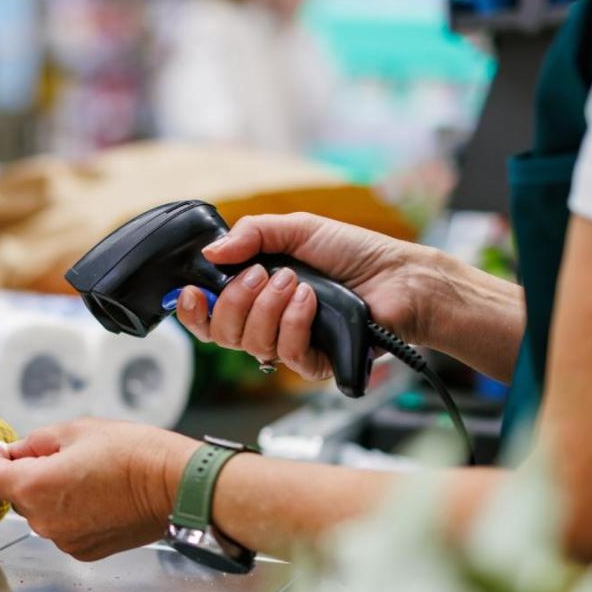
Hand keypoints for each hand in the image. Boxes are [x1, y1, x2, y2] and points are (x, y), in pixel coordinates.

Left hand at [0, 420, 200, 561]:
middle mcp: (43, 521)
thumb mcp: (76, 430)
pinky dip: (71, 512)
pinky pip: (63, 528)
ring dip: (52, 494)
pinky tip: (99, 497)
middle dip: (29, 473)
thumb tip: (17, 451)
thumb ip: (35, 442)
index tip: (4, 450)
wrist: (175, 486)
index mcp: (34, 487)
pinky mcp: (84, 551)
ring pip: (41, 512)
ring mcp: (64, 540)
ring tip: (89, 476)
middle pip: (15, 495)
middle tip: (62, 455)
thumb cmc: (132, 453)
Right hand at [175, 213, 452, 381]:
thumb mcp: (298, 228)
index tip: (189, 293)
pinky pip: (286, 353)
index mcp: (255, 295)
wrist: (401, 277)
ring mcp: (290, 345)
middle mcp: (267, 324)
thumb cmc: (355, 253)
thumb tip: (210, 252)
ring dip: (268, 308)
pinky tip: (311, 300)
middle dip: (234, 301)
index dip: (192, 310)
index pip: (208, 315)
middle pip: (221, 333)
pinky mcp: (315, 363)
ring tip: (295, 282)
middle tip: (260, 275)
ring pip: (250, 344)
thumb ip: (251, 234)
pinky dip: (294, 322)